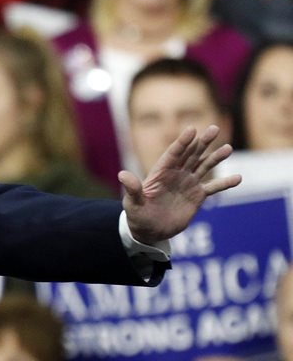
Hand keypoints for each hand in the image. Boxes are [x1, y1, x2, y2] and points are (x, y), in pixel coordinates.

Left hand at [122, 124, 240, 244]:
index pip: (173, 154)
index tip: (192, 130)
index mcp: (160, 172)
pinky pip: (213, 187)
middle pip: (191, 154)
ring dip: (216, 158)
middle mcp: (176, 174)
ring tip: (228, 149)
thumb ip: (132, 189)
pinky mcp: (197, 196)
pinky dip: (225, 183)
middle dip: (202, 142)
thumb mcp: (132, 203)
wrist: (149, 231)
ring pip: (204, 166)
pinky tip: (238, 178)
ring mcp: (188, 183)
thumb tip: (121, 174)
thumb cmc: (137, 215)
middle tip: (214, 129)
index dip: (182, 142)